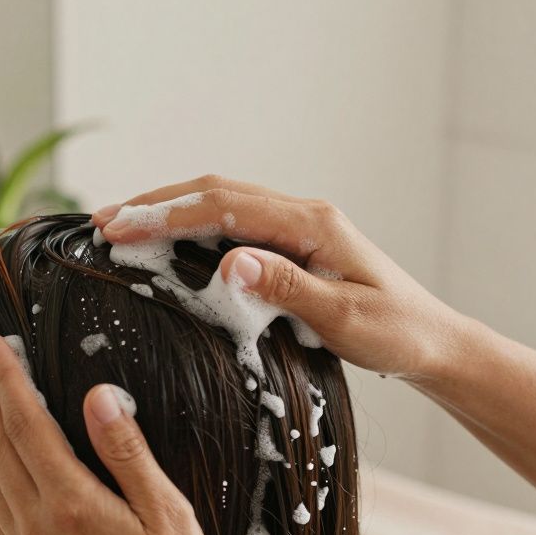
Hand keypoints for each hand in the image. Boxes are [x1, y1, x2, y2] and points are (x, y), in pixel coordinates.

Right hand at [93, 175, 469, 381]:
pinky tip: (166, 238)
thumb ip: (286, 288)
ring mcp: (297, 225)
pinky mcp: (294, 244)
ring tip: (120, 224)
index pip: (223, 207)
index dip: (166, 214)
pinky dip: (191, 224)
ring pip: (220, 202)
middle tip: (102, 221)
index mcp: (312, 224)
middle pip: (215, 192)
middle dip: (155, 203)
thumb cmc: (395, 334)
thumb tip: (229, 262)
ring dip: (169, 209)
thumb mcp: (343, 320)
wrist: (433, 342)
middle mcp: (302, 214)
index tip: (120, 228)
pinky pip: (232, 221)